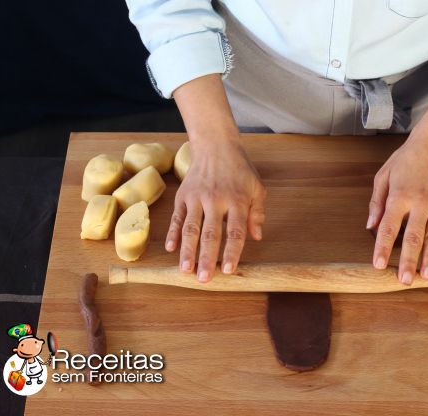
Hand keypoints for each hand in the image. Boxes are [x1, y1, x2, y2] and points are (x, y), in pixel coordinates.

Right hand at [165, 136, 265, 281]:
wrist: (215, 145)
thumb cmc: (240, 170)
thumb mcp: (257, 188)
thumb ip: (257, 213)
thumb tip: (256, 237)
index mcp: (236, 200)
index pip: (235, 231)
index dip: (232, 252)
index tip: (229, 270)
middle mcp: (215, 200)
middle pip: (210, 234)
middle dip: (207, 258)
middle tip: (204, 279)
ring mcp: (196, 198)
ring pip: (190, 228)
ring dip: (187, 251)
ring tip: (185, 270)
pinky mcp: (182, 196)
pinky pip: (176, 217)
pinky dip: (172, 234)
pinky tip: (170, 249)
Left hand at [367, 132, 427, 284]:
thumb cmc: (405, 160)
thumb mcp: (383, 176)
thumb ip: (377, 202)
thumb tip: (370, 226)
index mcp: (400, 196)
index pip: (388, 227)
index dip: (382, 247)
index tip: (378, 265)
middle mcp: (421, 203)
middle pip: (413, 237)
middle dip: (409, 261)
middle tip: (405, 281)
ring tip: (427, 277)